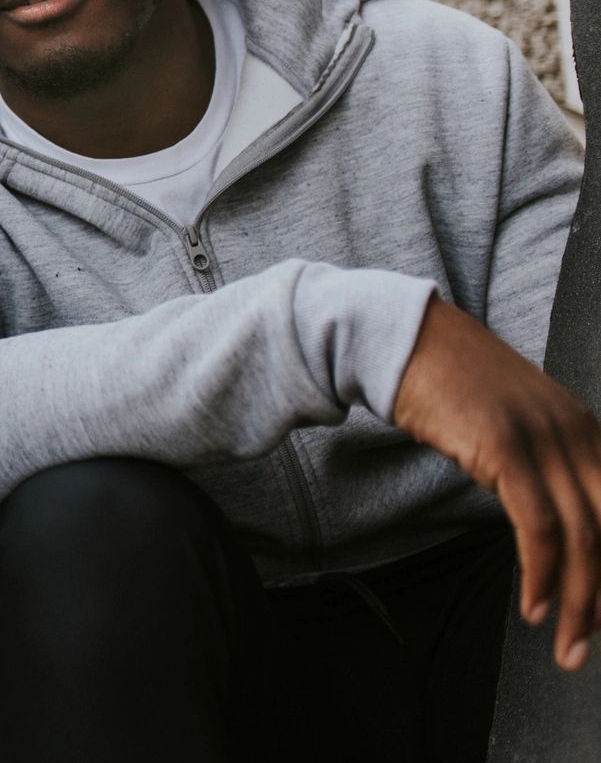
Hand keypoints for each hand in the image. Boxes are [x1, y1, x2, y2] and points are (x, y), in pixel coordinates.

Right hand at [393, 297, 600, 669]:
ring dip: (580, 602)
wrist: (400, 337)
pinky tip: (533, 604)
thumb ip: (542, 457)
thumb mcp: (513, 417)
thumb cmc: (446, 380)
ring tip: (567, 645)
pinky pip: (538, 526)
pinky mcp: (503, 448)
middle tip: (591, 642)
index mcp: (585, 427)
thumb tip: (550, 517)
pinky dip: (542, 574)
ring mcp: (542, 438)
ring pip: (584, 536)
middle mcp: (576, 432)